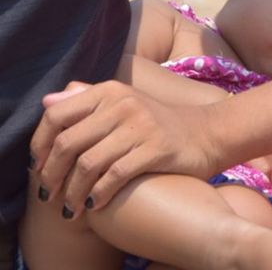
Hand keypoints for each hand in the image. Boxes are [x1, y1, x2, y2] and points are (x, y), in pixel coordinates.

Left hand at [30, 79, 223, 215]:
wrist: (205, 134)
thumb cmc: (157, 123)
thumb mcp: (123, 104)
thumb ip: (86, 100)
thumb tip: (47, 100)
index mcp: (109, 90)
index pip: (57, 114)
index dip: (40, 144)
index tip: (37, 168)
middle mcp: (122, 102)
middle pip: (69, 142)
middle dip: (52, 175)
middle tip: (49, 196)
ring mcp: (140, 124)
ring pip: (88, 163)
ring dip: (73, 193)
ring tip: (70, 209)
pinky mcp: (156, 147)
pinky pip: (115, 175)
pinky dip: (99, 194)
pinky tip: (95, 205)